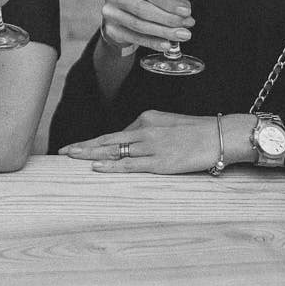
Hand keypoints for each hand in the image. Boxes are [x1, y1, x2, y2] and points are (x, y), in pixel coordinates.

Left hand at [58, 110, 222, 173]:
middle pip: (107, 140)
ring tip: (70, 157)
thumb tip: (131, 142)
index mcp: (146, 118)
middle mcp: (145, 129)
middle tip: (63, 151)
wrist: (221, 135)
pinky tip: (96, 166)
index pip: (115, 133)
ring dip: (90, 155)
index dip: (94, 142)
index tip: (77, 146)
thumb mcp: (168, 124)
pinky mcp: (160, 161)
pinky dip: (111, 165)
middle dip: (84, 146)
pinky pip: (130, 164)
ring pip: (114, 150)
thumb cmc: (197, 131)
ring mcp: (151, 146)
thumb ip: (148, 131)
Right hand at [100, 0, 193, 53]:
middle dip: (168, 18)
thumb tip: (186, 7)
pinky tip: (167, 44)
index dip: (167, 1)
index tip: (186, 10)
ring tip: (183, 34)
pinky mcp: (111, 30)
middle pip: (142, 9)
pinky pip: (134, 38)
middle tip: (188, 23)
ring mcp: (110, 13)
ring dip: (164, 31)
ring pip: (139, 25)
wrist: (119, 11)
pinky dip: (152, 42)